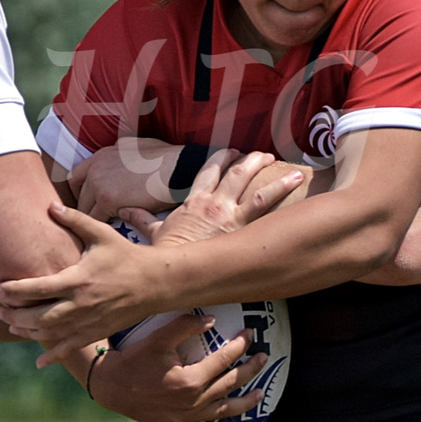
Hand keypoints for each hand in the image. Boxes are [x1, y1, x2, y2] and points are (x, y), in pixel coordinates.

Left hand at [0, 206, 166, 364]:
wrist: (156, 283)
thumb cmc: (127, 256)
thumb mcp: (102, 234)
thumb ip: (75, 220)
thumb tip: (51, 205)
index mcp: (77, 280)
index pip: (37, 289)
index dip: (13, 291)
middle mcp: (79, 305)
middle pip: (37, 317)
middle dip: (13, 316)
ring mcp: (87, 322)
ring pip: (50, 334)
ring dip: (27, 333)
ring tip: (12, 326)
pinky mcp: (96, 332)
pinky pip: (70, 348)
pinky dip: (53, 356)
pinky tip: (39, 362)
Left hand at [68, 139, 180, 219]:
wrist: (178, 168)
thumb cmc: (165, 159)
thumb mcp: (137, 145)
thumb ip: (120, 150)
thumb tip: (117, 151)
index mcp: (102, 155)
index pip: (76, 175)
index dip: (80, 191)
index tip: (88, 201)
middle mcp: (95, 167)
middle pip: (77, 193)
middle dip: (84, 206)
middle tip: (95, 218)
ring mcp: (99, 183)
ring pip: (84, 209)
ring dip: (92, 218)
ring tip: (101, 229)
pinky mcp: (107, 199)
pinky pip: (95, 219)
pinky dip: (101, 226)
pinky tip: (110, 231)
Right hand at [88, 317, 267, 421]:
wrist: (111, 385)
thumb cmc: (135, 358)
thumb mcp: (159, 337)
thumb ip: (187, 325)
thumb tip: (213, 320)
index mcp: (191, 379)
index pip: (225, 359)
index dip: (241, 344)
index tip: (250, 334)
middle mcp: (193, 402)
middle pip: (231, 384)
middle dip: (251, 369)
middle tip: (264, 357)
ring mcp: (186, 418)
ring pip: (224, 412)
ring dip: (245, 403)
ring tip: (260, 394)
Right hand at [123, 149, 304, 245]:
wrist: (173, 269)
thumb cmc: (165, 255)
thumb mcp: (153, 234)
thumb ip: (142, 220)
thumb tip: (123, 212)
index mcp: (194, 201)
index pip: (208, 171)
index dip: (220, 159)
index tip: (230, 152)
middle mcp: (213, 203)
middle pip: (234, 173)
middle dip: (249, 161)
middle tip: (261, 155)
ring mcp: (228, 214)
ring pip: (253, 186)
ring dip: (271, 174)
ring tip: (287, 167)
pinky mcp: (241, 227)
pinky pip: (264, 205)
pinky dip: (281, 191)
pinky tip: (297, 181)